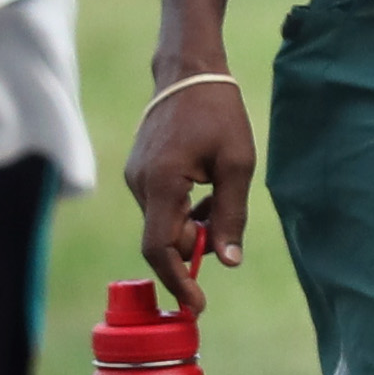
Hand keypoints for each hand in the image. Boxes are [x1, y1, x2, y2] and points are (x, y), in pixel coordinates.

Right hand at [125, 64, 254, 309]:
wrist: (188, 70)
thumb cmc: (218, 111)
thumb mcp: (238, 163)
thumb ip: (231, 215)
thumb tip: (228, 261)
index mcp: (162, 182)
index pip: (159, 248)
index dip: (178, 280)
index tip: (198, 304)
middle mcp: (140, 183)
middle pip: (164, 239)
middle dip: (195, 245)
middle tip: (226, 228)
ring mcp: (136, 176)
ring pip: (164, 224)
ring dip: (192, 225)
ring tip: (220, 194)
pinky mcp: (139, 171)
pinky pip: (160, 207)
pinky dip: (183, 210)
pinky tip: (205, 187)